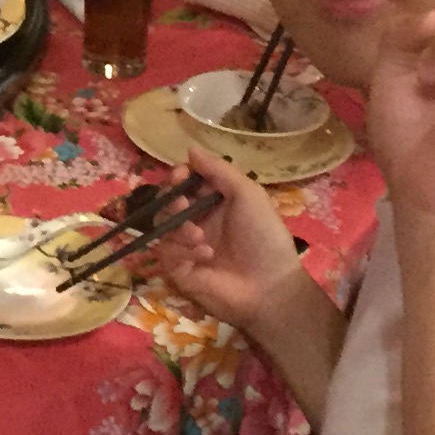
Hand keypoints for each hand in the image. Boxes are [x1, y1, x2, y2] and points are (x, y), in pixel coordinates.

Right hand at [143, 146, 310, 335]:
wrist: (270, 286)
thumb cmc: (264, 236)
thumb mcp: (249, 195)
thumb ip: (219, 171)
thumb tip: (190, 149)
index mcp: (214, 203)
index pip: (185, 183)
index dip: (179, 176)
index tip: (180, 175)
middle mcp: (198, 222)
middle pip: (168, 202)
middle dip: (171, 199)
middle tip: (182, 203)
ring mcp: (187, 247)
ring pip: (163, 227)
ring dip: (178, 227)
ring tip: (198, 235)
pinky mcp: (180, 270)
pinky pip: (167, 253)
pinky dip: (183, 250)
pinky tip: (205, 254)